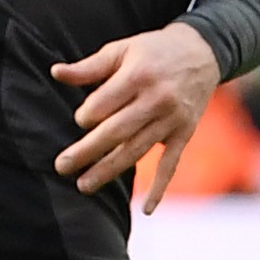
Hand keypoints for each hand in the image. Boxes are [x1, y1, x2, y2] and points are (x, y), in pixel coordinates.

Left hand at [49, 24, 223, 208]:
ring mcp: (172, 120)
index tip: (80, 121)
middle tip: (62, 167)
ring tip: (83, 186)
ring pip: (137, 150)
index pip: (104, 104)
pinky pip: (171, 164)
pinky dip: (160, 187)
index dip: (87, 115)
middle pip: (116, 131)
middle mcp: (157, 99)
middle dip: (87, 151)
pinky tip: (147, 209)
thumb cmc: (154, 51)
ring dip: (109, 170)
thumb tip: (56, 72)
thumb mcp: (122, 50)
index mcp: (138, 75)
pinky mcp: (185, 133)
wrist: (203, 52)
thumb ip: (89, 67)